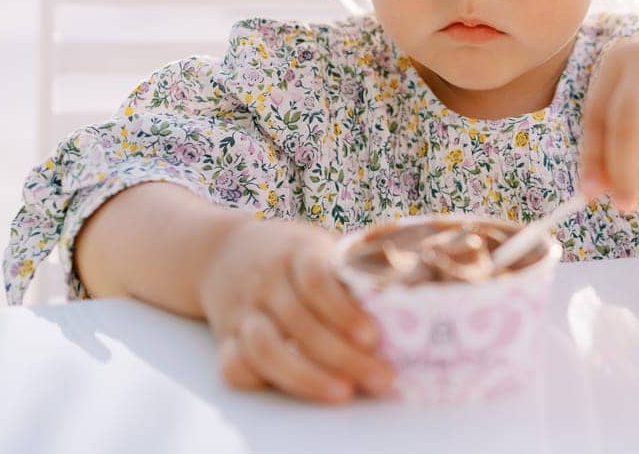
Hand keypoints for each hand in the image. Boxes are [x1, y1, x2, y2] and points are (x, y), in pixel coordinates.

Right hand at [198, 218, 395, 403]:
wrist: (223, 251)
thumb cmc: (291, 252)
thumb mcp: (319, 244)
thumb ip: (355, 263)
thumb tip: (415, 284)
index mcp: (296, 253)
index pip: (316, 280)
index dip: (343, 310)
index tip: (373, 337)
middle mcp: (266, 282)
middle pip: (298, 321)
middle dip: (341, 355)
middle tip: (380, 376)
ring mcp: (243, 311)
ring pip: (264, 349)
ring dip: (305, 376)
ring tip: (343, 393)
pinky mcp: (225, 338)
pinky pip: (234, 365)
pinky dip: (264, 382)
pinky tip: (298, 391)